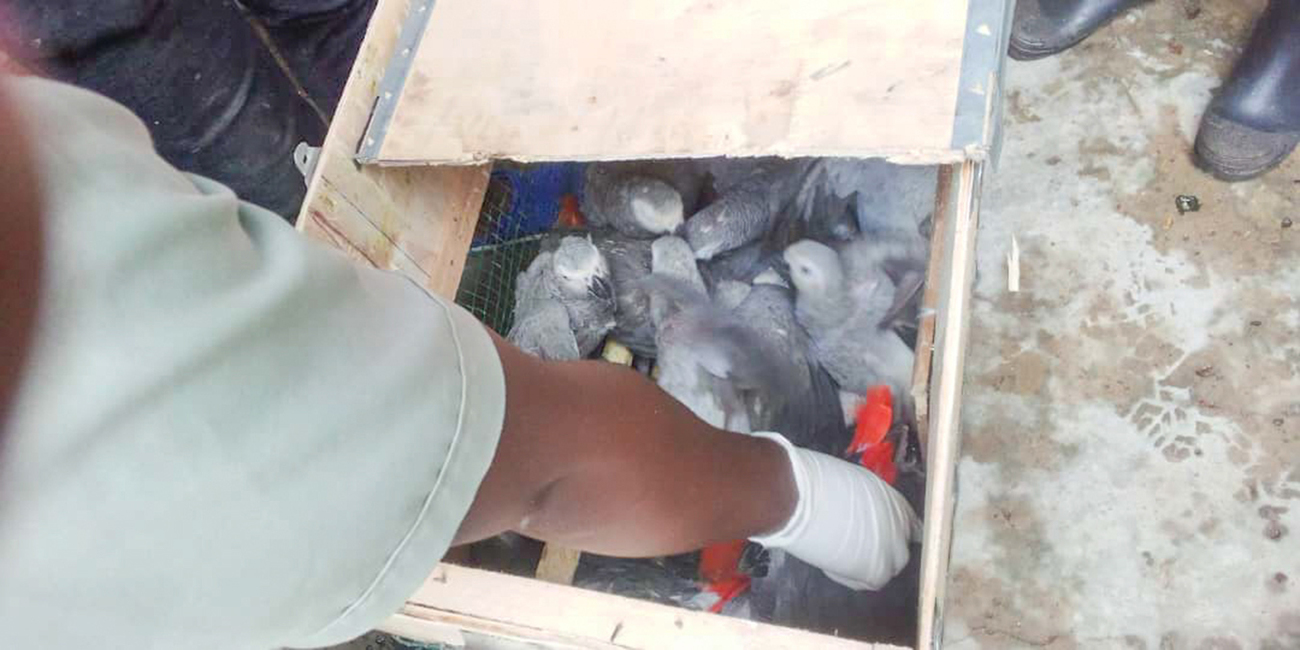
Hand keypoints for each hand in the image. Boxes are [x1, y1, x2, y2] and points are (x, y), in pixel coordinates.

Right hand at [748, 431, 920, 590]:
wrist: (802, 498)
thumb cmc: (815, 484)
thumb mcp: (850, 485)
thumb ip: (864, 502)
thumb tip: (856, 510)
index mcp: (895, 502)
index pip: (908, 525)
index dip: (890, 533)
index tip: (876, 538)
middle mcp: (902, 525)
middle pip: (900, 550)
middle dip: (880, 551)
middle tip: (854, 549)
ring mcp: (894, 550)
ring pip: (885, 568)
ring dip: (864, 564)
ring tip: (836, 554)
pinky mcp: (878, 572)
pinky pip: (864, 581)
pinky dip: (846, 576)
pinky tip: (828, 562)